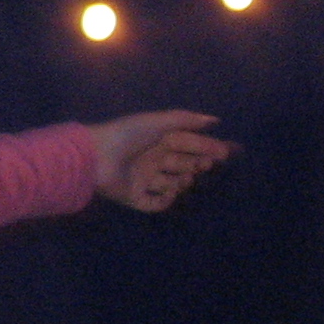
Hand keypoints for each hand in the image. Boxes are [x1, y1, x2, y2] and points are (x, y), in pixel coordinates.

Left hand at [89, 110, 232, 211]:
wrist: (96, 157)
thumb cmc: (128, 135)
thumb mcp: (158, 122)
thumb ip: (186, 120)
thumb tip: (215, 120)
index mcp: (157, 140)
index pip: (188, 144)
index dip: (207, 147)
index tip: (226, 153)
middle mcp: (152, 159)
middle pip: (183, 164)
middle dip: (197, 164)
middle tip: (205, 165)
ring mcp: (142, 180)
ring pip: (171, 184)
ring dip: (182, 182)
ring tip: (183, 178)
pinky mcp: (133, 198)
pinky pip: (153, 204)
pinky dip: (163, 201)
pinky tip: (168, 193)